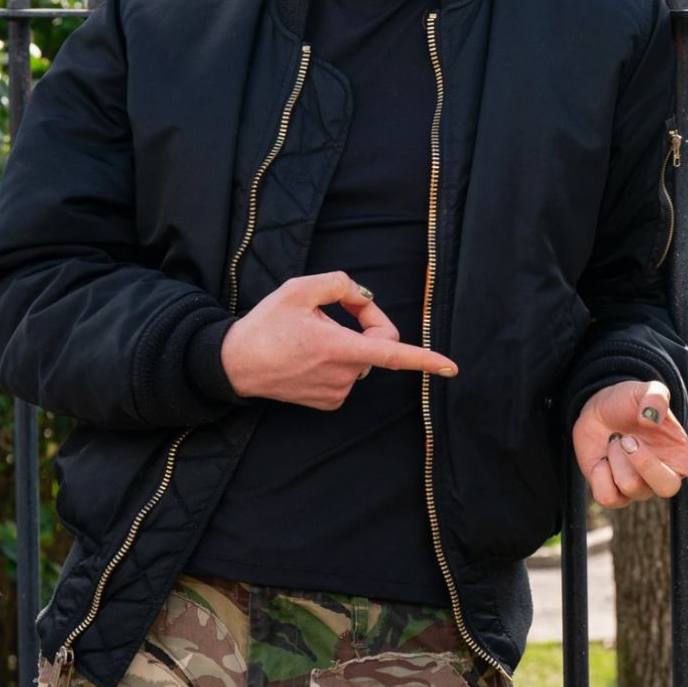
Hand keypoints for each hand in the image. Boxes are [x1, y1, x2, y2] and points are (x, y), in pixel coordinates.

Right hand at [221, 270, 455, 409]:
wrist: (236, 364)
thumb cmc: (266, 325)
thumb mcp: (299, 289)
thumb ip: (340, 284)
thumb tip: (365, 297)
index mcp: (338, 347)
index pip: (392, 353)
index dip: (425, 359)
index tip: (451, 366)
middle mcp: (342, 374)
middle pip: (378, 345)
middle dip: (369, 324)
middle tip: (340, 308)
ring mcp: (336, 392)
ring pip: (362, 360)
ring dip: (346, 343)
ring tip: (311, 338)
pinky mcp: (329, 403)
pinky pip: (348, 375)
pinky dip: (337, 362)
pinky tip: (309, 358)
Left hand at [571, 380, 687, 524]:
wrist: (596, 410)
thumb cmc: (628, 402)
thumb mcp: (645, 390)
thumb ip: (655, 397)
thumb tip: (652, 416)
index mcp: (682, 454)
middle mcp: (665, 473)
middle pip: (667, 488)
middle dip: (645, 463)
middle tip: (627, 439)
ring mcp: (640, 487)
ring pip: (633, 488)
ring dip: (617, 459)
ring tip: (616, 442)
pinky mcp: (615, 494)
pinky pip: (609, 497)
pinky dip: (600, 473)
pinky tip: (602, 459)